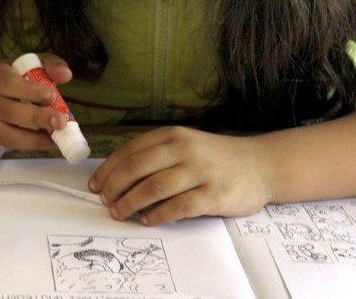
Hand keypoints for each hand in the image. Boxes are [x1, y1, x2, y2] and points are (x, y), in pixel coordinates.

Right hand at [0, 53, 74, 179]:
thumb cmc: (19, 75)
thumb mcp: (33, 62)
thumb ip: (50, 64)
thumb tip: (65, 74)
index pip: (9, 84)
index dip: (30, 91)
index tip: (51, 95)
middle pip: (8, 111)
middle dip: (36, 118)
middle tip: (60, 121)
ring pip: (4, 133)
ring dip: (29, 140)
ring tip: (52, 140)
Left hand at [90, 126, 275, 224]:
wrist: (259, 165)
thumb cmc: (214, 158)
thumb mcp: (185, 145)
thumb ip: (157, 156)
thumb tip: (118, 177)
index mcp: (172, 135)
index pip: (131, 151)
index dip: (109, 169)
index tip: (95, 185)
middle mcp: (184, 149)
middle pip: (138, 168)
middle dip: (116, 187)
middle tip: (105, 202)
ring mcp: (200, 171)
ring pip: (154, 187)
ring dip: (131, 202)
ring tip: (120, 213)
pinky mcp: (214, 194)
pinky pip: (179, 206)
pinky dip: (159, 215)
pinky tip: (148, 220)